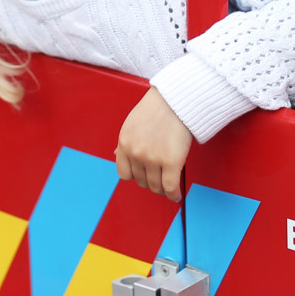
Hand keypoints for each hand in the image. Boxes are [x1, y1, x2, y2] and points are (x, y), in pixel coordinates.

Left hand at [115, 87, 192, 202]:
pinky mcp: (171, 162)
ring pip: (155, 186)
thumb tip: (117, 155)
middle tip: (159, 179)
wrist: (177, 99)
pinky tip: (176, 195)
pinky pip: (170, 187)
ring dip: (162, 189)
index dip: (136, 176)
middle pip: (141, 181)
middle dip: (150, 181)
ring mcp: (153, 159)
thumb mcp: (132, 123)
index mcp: (125, 143)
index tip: (144, 175)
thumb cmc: (158, 107)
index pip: (124, 174)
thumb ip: (125, 142)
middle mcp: (136, 154)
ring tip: (169, 187)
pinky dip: (173, 195)